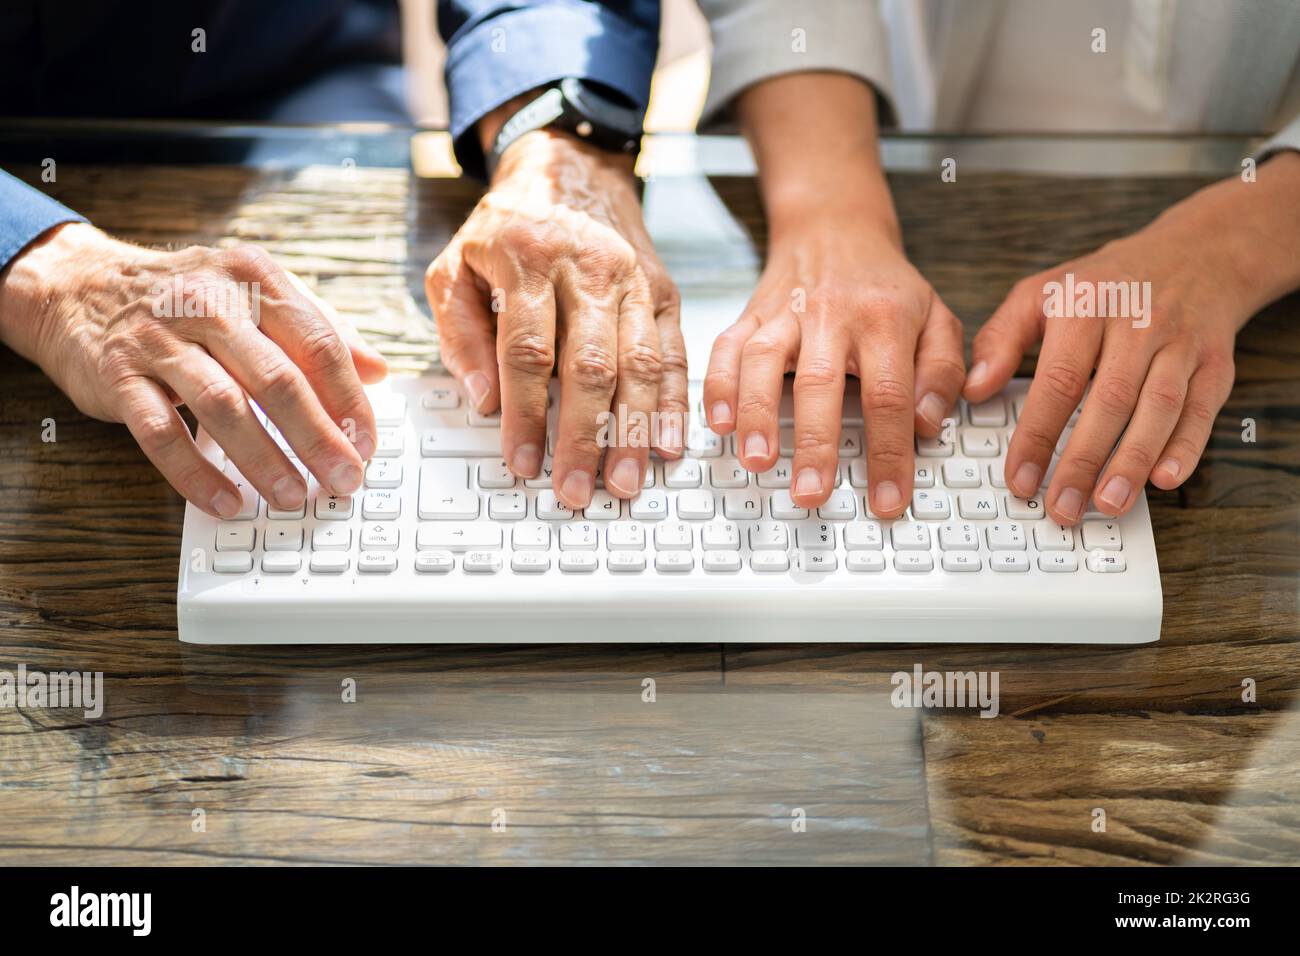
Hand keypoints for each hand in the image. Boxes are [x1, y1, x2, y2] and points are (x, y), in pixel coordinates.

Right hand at [0, 222, 386, 517]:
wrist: (80, 287)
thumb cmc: (188, 300)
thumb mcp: (256, 295)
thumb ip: (319, 328)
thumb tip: (378, 370)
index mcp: (254, 280)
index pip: (317, 342)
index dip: (349, 399)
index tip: (368, 442)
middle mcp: (208, 302)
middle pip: (277, 378)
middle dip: (318, 437)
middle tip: (344, 478)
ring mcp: (159, 339)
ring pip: (223, 406)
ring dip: (264, 459)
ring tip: (292, 496)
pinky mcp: (118, 376)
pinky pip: (161, 434)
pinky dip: (196, 474)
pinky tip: (227, 502)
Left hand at [425, 129, 685, 509]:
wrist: (569, 169)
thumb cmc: (505, 228)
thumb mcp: (454, 266)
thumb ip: (460, 335)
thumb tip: (485, 401)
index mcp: (528, 258)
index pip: (529, 351)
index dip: (526, 415)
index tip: (522, 462)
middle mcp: (588, 266)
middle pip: (592, 365)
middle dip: (585, 437)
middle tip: (577, 490)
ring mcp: (633, 279)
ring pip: (640, 364)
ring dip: (635, 432)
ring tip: (626, 482)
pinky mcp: (662, 290)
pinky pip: (673, 353)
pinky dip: (673, 404)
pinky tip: (669, 443)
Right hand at [703, 217, 964, 515]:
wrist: (835, 227)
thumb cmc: (886, 286)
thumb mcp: (937, 317)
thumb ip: (942, 371)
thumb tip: (930, 424)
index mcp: (885, 319)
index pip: (890, 394)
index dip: (889, 452)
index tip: (887, 500)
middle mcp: (831, 314)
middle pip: (821, 383)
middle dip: (814, 443)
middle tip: (811, 493)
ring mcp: (785, 313)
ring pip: (763, 361)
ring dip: (756, 414)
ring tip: (757, 461)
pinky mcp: (751, 314)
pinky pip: (726, 348)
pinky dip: (717, 386)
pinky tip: (718, 423)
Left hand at [965, 221, 1243, 524]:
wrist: (1193, 255)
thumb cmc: (1104, 285)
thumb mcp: (1041, 293)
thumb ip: (1001, 339)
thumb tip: (973, 389)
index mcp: (1086, 307)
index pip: (1058, 381)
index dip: (1037, 435)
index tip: (1019, 478)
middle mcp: (1137, 324)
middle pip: (1109, 401)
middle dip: (1083, 461)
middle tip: (1061, 507)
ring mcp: (1181, 344)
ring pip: (1159, 409)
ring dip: (1132, 462)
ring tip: (1107, 504)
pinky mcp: (1215, 364)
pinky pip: (1202, 410)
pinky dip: (1186, 448)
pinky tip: (1165, 480)